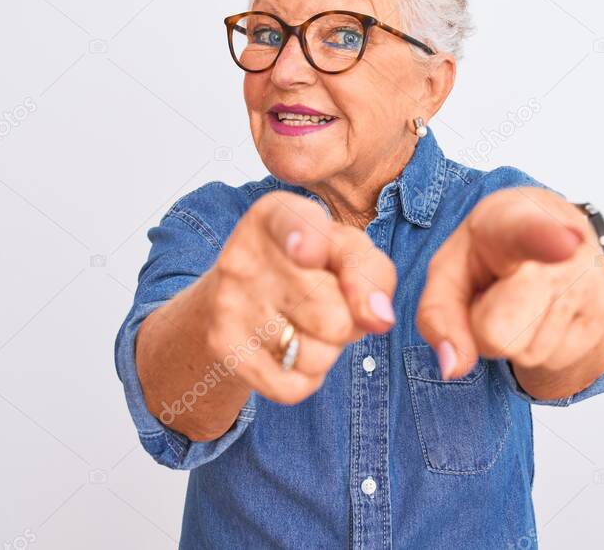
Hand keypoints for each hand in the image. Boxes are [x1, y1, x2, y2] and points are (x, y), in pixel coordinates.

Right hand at [207, 191, 396, 403]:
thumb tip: (380, 317)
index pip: (295, 228)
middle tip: (326, 304)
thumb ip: (371, 272)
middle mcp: (243, 257)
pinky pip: (292, 387)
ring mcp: (229, 304)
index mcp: (274, 216)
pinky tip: (290, 351)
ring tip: (306, 325)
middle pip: (333, 315)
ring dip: (328, 350)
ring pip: (317, 355)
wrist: (236, 298)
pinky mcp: (224, 348)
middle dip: (346, 320)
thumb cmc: (308, 267)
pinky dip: (306, 378)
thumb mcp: (344, 251)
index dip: (307, 242)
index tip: (309, 252)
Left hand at [416, 187, 603, 398]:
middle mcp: (565, 245)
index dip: (545, 239)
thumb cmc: (493, 249)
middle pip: (499, 333)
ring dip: (516, 338)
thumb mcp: (449, 271)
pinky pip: (551, 360)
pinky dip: (540, 345)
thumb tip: (453, 366)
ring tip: (527, 298)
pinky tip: (548, 311)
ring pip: (526, 353)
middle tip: (501, 291)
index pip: (529, 232)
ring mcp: (592, 279)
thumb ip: (437, 316)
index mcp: (514, 221)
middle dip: (486, 327)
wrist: (557, 231)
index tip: (565, 243)